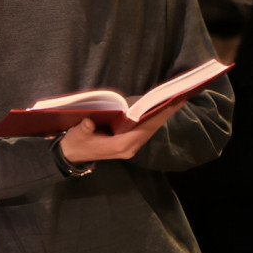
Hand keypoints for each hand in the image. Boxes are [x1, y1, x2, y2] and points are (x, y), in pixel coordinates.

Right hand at [57, 96, 188, 164]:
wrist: (72, 155)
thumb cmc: (76, 144)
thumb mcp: (77, 135)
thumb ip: (84, 129)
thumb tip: (89, 122)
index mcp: (120, 146)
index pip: (143, 129)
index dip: (157, 116)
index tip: (171, 104)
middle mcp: (129, 147)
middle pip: (151, 128)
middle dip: (165, 113)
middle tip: (180, 97)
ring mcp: (130, 146)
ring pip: (150, 129)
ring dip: (161, 116)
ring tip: (174, 100)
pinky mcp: (129, 142)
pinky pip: (145, 130)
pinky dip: (153, 119)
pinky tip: (160, 109)